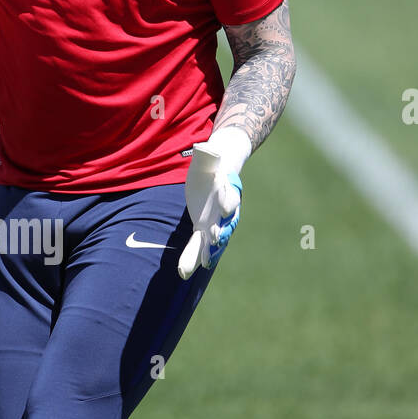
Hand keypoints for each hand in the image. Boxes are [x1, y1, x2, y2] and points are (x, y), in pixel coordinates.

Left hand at [178, 128, 249, 278]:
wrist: (217, 174)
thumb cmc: (211, 164)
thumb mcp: (209, 157)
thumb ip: (207, 155)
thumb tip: (202, 147)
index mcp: (227, 189)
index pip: (230, 197)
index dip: (228, 203)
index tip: (226, 208)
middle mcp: (225, 210)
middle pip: (225, 222)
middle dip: (220, 231)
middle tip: (215, 239)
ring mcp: (216, 221)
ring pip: (214, 238)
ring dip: (208, 250)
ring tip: (204, 262)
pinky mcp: (205, 228)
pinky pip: (200, 244)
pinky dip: (196, 256)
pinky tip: (186, 271)